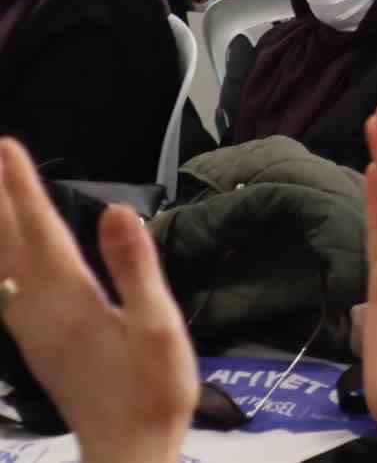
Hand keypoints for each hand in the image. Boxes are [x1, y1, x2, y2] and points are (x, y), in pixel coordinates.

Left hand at [0, 139, 196, 462]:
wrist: (128, 449)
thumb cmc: (152, 390)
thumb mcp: (157, 326)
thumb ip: (135, 268)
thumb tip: (119, 211)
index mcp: (70, 300)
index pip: (42, 231)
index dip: (23, 189)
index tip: (7, 147)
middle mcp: (40, 311)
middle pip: (9, 245)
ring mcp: (33, 330)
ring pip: (1, 268)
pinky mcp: (38, 345)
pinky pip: (6, 289)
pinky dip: (0, 262)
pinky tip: (3, 261)